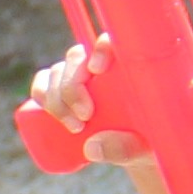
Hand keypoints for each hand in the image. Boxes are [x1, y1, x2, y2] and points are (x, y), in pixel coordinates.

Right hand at [24, 46, 146, 170]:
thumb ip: (127, 148)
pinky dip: (40, 92)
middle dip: (71, 86)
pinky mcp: (65, 94)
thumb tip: (91, 148)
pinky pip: (43, 82)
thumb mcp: (146, 149)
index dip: (100, 48)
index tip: (97, 70)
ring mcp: (82, 79)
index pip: (111, 42)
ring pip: (58, 72)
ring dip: (55, 97)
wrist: (141, 151)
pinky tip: (46, 110)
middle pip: (77, 58)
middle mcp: (103, 67)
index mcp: (129, 66)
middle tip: (84, 118)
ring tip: (73, 128)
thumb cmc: (152, 143)